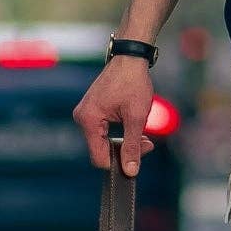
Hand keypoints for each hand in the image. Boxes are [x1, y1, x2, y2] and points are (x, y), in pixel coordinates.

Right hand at [74, 58, 155, 174]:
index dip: (119, 163)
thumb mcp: (136, 117)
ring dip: (125, 141)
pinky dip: (120, 133)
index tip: (140, 155)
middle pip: (102, 150)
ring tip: (143, 134)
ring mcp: (85, 114)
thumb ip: (132, 146)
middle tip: (148, 142)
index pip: (99, 158)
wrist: (130, 58)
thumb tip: (130, 172)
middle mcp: (82, 118)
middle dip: (126, 150)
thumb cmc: (133, 82)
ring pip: (104, 142)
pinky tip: (133, 126)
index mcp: (88, 120)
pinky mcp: (92, 111)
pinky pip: (103, 132)